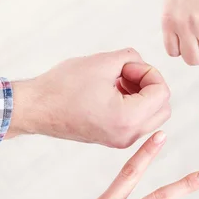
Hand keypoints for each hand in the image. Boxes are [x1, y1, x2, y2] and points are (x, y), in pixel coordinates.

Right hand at [9, 48, 170, 148]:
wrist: (35, 109)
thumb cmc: (63, 85)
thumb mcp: (102, 62)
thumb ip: (131, 57)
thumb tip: (142, 65)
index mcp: (128, 119)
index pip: (162, 92)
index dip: (148, 72)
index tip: (125, 67)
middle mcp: (128, 135)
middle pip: (163, 107)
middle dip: (150, 85)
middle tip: (125, 74)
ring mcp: (121, 141)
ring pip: (152, 115)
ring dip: (142, 94)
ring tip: (117, 81)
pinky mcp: (113, 139)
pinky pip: (138, 121)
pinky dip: (133, 104)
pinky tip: (112, 92)